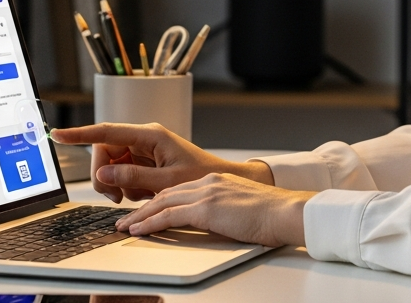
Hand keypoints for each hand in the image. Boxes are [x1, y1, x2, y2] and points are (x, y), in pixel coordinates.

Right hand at [49, 123, 272, 203]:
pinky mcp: (142, 160)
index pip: (107, 132)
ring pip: (109, 165)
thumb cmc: (200, 176)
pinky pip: (120, 173)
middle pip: (103, 152)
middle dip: (104, 176)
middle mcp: (142, 138)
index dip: (80, 134)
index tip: (58, 134)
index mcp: (149, 135)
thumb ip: (133, 177)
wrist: (218, 181)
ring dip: (116, 184)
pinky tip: (141, 194)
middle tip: (116, 196)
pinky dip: (125, 187)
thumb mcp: (166, 182)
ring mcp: (141, 149)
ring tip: (137, 196)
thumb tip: (103, 173)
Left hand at [116, 172, 312, 246]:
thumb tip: (216, 221)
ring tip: (125, 226)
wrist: (286, 211)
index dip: (158, 201)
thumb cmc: (272, 214)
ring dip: (140, 216)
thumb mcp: (242, 206)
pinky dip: (150, 223)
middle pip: (165, 193)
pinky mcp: (206, 208)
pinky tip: (139, 230)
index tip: (145, 211)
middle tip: (126, 219)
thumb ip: (224, 208)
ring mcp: (207, 193)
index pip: (178, 190)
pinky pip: (169, 215)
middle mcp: (208, 182)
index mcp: (217, 180)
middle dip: (143, 207)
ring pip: (162, 203)